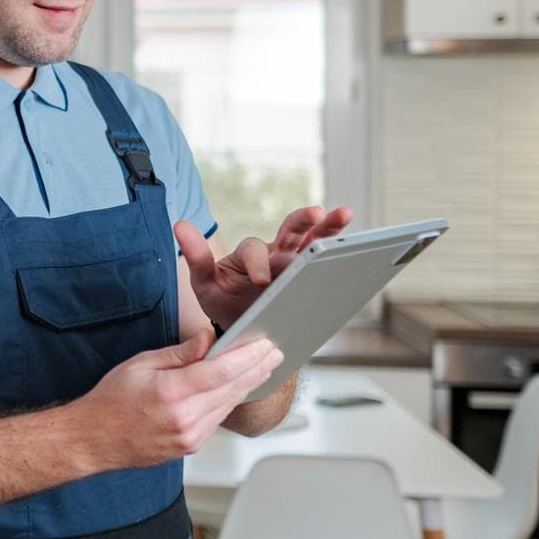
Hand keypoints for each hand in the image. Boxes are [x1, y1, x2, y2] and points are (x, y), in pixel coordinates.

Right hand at [62, 331, 283, 469]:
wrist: (94, 440)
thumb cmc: (111, 401)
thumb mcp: (140, 365)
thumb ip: (179, 353)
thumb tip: (208, 339)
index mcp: (170, 392)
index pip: (220, 371)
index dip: (247, 356)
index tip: (264, 344)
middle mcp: (184, 418)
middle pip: (232, 389)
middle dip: (257, 368)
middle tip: (275, 352)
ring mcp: (190, 436)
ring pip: (229, 405)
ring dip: (248, 384)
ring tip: (264, 366)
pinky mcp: (191, 446)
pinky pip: (218, 419)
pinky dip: (230, 400)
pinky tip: (239, 387)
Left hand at [174, 205, 353, 330]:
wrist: (242, 326)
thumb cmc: (223, 300)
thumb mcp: (205, 281)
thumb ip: (196, 256)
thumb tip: (180, 223)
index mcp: (249, 254)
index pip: (254, 251)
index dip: (259, 264)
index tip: (262, 281)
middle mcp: (275, 254)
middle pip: (291, 230)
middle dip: (303, 221)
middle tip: (317, 213)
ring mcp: (295, 265)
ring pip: (314, 241)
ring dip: (330, 228)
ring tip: (346, 214)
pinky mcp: (310, 279)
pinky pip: (327, 264)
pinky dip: (342, 256)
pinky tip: (359, 252)